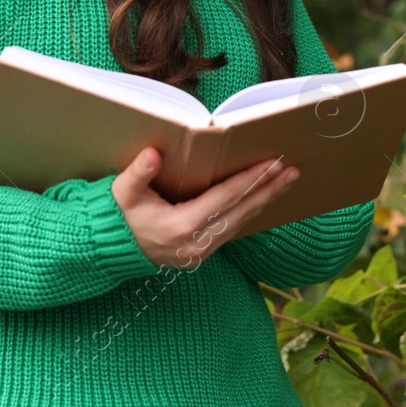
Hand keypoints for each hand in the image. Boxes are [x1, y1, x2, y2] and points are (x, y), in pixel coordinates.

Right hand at [111, 146, 297, 268]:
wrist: (113, 249)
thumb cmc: (119, 217)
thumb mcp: (123, 193)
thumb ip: (138, 173)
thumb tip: (153, 154)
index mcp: (182, 225)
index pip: (226, 197)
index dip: (251, 180)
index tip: (272, 164)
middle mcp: (197, 241)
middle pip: (242, 211)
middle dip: (269, 190)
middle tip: (292, 171)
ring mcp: (202, 251)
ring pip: (242, 222)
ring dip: (265, 201)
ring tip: (286, 182)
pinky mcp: (203, 252)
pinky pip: (234, 230)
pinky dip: (250, 212)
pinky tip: (263, 199)